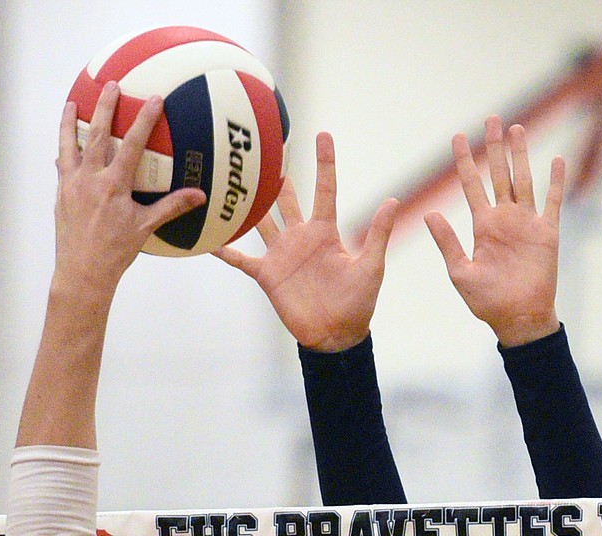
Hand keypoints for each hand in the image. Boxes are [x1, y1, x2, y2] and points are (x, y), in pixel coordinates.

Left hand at [51, 85, 205, 309]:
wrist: (83, 273)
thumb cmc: (116, 253)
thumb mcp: (145, 228)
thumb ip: (171, 207)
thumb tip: (199, 196)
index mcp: (114, 185)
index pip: (133, 144)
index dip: (144, 119)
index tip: (153, 99)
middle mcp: (90, 179)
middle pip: (98, 134)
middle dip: (105, 107)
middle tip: (111, 86)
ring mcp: (71, 185)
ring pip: (69, 145)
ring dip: (70, 122)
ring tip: (72, 104)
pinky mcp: (61, 195)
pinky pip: (62, 167)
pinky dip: (64, 154)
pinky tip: (64, 148)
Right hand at [215, 132, 397, 351]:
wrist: (335, 336)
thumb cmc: (357, 303)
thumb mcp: (371, 265)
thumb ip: (378, 233)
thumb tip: (393, 200)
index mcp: (325, 232)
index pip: (325, 189)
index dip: (325, 162)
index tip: (323, 135)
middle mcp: (301, 237)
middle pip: (286, 199)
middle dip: (277, 177)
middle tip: (265, 149)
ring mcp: (282, 255)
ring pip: (261, 221)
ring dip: (248, 204)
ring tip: (231, 179)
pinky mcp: (267, 275)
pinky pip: (242, 259)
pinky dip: (225, 249)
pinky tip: (208, 238)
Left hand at [425, 118, 563, 347]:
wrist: (518, 318)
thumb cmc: (487, 302)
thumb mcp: (460, 272)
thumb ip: (447, 242)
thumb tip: (429, 214)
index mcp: (483, 226)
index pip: (471, 185)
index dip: (465, 161)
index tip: (458, 137)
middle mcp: (504, 219)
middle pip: (499, 174)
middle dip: (495, 147)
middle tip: (491, 119)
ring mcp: (527, 223)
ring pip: (523, 180)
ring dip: (521, 155)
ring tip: (517, 129)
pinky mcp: (547, 233)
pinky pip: (553, 202)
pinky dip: (556, 181)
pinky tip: (555, 160)